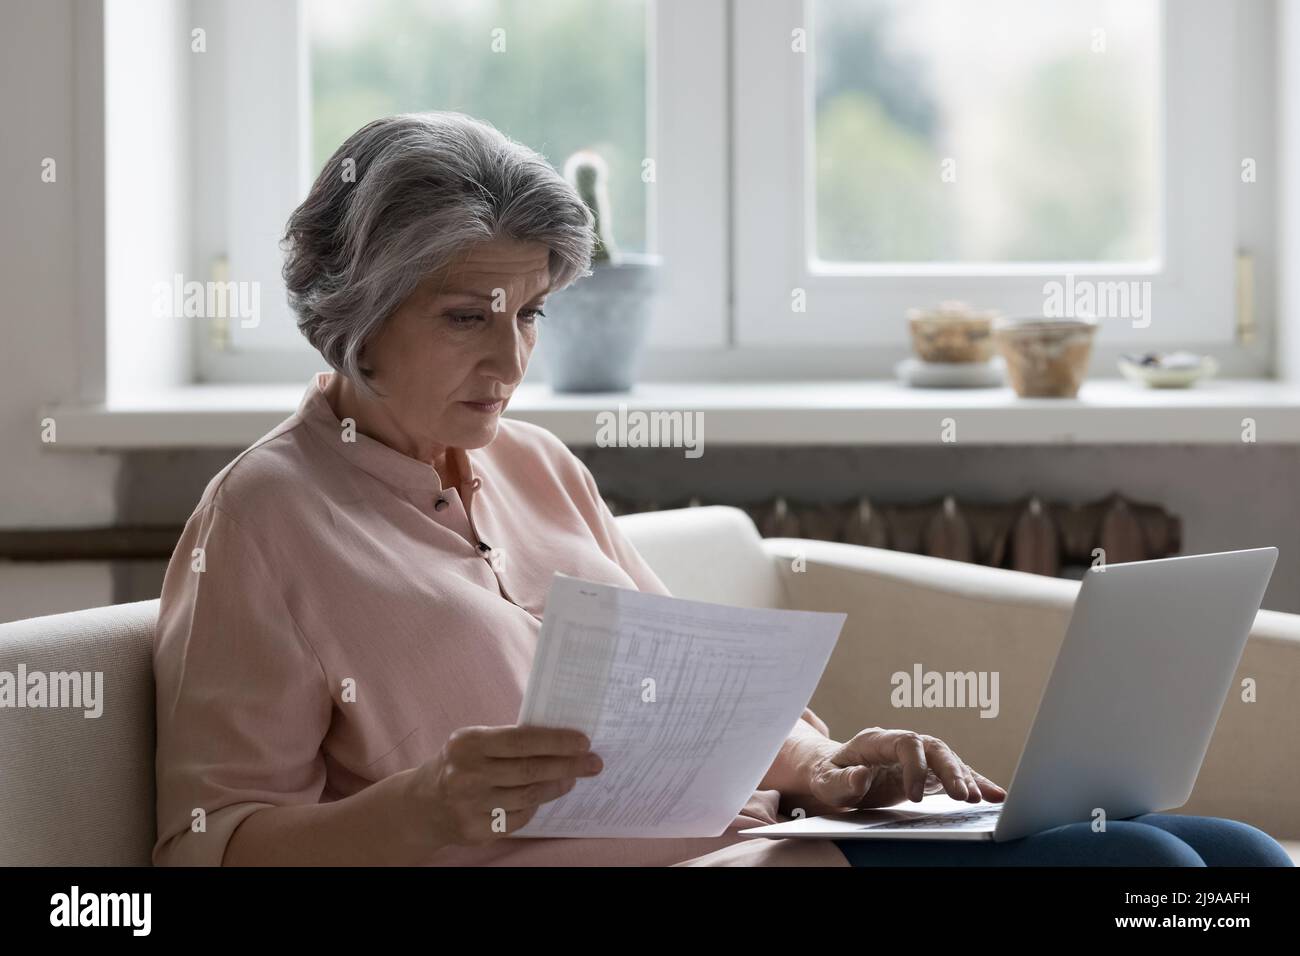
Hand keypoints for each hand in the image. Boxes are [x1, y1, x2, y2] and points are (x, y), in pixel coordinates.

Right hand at [411, 724, 602, 847]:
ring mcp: (470, 806)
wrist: (422, 804)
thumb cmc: (460, 764)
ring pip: (528, 796)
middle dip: (568, 766)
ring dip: (557, 787)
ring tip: (572, 779)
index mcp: (468, 743)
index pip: (522, 741)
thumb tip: (561, 740)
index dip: (556, 742)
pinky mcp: (475, 831)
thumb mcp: (474, 742)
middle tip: (593, 763)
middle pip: (530, 771)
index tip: (583, 742)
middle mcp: (467, 775)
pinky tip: (543, 796)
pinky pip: (518, 818)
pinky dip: (534, 806)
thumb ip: (509, 740)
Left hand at [805, 727, 1006, 810]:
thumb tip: (861, 776)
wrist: (834, 771)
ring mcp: (917, 756)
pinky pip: (954, 774)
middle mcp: (902, 743)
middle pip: (934, 748)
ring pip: (948, 759)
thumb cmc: (829, 775)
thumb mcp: (826, 781)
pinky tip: (994, 795)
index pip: (906, 743)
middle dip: (951, 771)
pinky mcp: (927, 772)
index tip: (915, 797)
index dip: (915, 767)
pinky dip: (974, 783)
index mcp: (877, 740)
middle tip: (963, 797)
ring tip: (982, 800)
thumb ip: (841, 780)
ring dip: (967, 778)